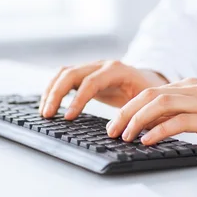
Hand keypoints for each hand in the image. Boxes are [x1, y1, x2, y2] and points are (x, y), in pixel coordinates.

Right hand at [39, 61, 167, 118]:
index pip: (92, 81)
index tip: (68, 117)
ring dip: (51, 90)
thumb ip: (134, 114)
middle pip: (72, 73)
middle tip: (48, 114)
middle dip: (57, 94)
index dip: (78, 99)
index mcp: (118, 71)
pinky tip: (49, 104)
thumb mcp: (146, 103)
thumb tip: (118, 132)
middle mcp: (103, 65)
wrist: (152, 79)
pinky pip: (66, 77)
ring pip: (65, 72)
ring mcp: (93, 67)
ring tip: (44, 111)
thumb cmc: (150, 93)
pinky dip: (54, 88)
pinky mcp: (87, 73)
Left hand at [106, 78, 196, 149]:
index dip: (130, 107)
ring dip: (137, 120)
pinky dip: (158, 130)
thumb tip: (155, 126)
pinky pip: (177, 121)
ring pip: (159, 104)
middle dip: (126, 112)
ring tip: (124, 136)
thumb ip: (182, 112)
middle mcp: (192, 89)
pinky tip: (147, 141)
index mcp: (190, 86)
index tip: (116, 123)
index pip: (151, 92)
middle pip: (149, 95)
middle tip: (111, 130)